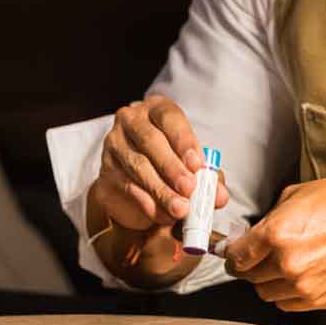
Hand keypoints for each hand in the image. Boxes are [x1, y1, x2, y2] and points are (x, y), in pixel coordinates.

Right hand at [91, 95, 229, 231]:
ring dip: (161, 190)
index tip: (197, 164)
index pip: (169, 118)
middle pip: (151, 142)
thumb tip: (219, 196)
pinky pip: (127, 187)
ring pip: (138, 167)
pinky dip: (147, 203)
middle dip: (172, 167)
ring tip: (180, 208)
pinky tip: (162, 215)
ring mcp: (114, 144)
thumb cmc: (169, 161)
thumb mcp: (191, 163)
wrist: (137, 180)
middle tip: (189, 189)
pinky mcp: (106, 170)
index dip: (184, 141)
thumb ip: (207, 177)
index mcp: (156, 110)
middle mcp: (131, 121)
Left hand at [224, 178, 325, 309]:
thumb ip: (272, 217)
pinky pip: (288, 304)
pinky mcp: (319, 299)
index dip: (232, 254)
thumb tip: (254, 234)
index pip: (237, 256)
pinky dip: (287, 294)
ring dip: (269, 282)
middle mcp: (286, 262)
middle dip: (251, 267)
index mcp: (277, 233)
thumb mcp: (299, 195)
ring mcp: (303, 285)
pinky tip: (298, 278)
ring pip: (266, 293)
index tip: (234, 254)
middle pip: (249, 276)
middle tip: (259, 258)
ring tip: (282, 268)